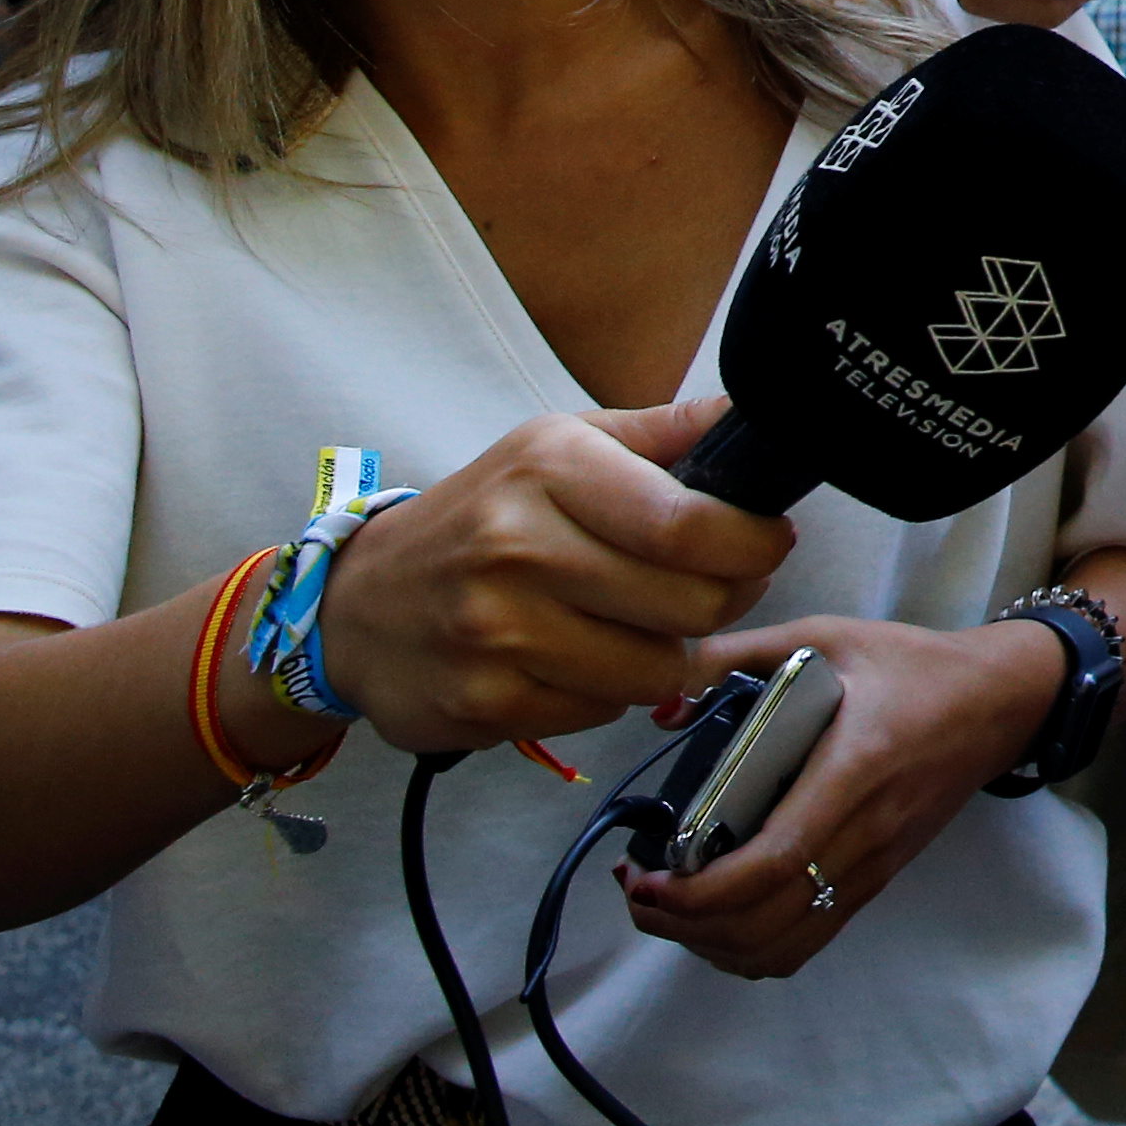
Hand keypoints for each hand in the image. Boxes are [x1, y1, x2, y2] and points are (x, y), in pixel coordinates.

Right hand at [307, 399, 793, 757]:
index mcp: (549, 469)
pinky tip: (590, 658)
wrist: (357, 602)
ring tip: (649, 624)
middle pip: (688, 602)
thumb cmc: (484, 514)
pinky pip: (603, 711)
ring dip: (673, 653)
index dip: (754, 542)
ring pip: (656, 669)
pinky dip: (615, 691)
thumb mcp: (560, 445)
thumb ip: (665, 433)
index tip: (769, 541)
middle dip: (729, 598)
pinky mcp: (484, 703)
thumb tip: (754, 413)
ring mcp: (496, 633)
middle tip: (719, 586)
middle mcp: (517, 547)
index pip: (687, 524)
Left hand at [617, 612, 1058, 977]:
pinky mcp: (877, 880)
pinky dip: (752, 951)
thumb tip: (661, 700)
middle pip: (764, 922)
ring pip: (781, 947)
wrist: (1001, 702)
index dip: (699, 890)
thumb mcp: (829, 635)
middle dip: (684, 924)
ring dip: (712, 944)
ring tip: (670, 907)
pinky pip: (807, 943)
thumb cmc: (913, 667)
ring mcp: (873, 866)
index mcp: (851, 771)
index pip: (772, 862)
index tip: (646, 876)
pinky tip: (720, 920)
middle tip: (638, 893)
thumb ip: (740, 654)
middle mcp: (863, 834)